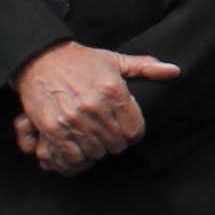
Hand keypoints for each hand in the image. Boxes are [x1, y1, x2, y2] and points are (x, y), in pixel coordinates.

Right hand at [14, 42, 177, 174]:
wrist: (39, 58)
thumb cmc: (80, 60)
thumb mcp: (115, 60)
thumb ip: (146, 68)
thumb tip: (174, 71)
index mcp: (114, 91)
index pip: (135, 131)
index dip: (131, 133)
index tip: (123, 128)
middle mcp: (96, 107)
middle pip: (117, 145)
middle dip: (113, 141)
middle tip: (104, 132)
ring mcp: (74, 120)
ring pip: (96, 152)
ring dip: (94, 148)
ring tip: (90, 137)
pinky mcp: (53, 129)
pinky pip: (72, 156)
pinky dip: (75, 155)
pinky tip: (76, 145)